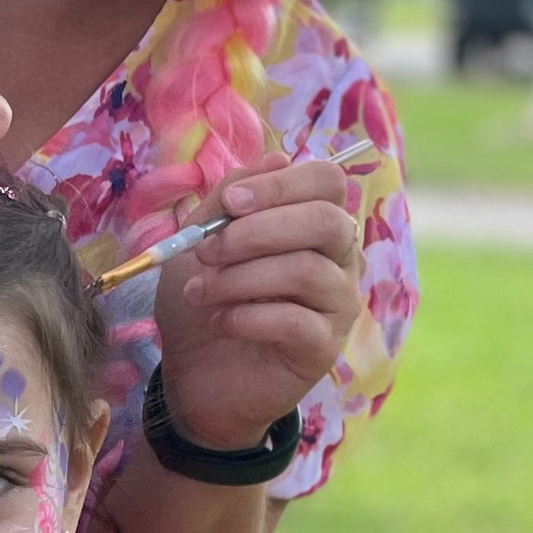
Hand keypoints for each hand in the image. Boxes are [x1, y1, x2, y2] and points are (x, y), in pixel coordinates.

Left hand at [151, 156, 360, 453]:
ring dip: (241, 278)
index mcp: (312, 221)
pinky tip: (221, 321)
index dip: (280, 185)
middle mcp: (339, 258)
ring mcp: (338, 304)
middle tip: (206, 252)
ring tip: (199, 292)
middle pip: (326, 221)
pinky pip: (297, 321)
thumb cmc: (204, 299)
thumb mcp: (200, 240)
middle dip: (257, 231)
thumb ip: (228, 199)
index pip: (327, 180)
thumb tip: (274, 158)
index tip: (229, 204)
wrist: (194, 374)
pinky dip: (248, 317)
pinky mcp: (324, 348)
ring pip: (307, 271)